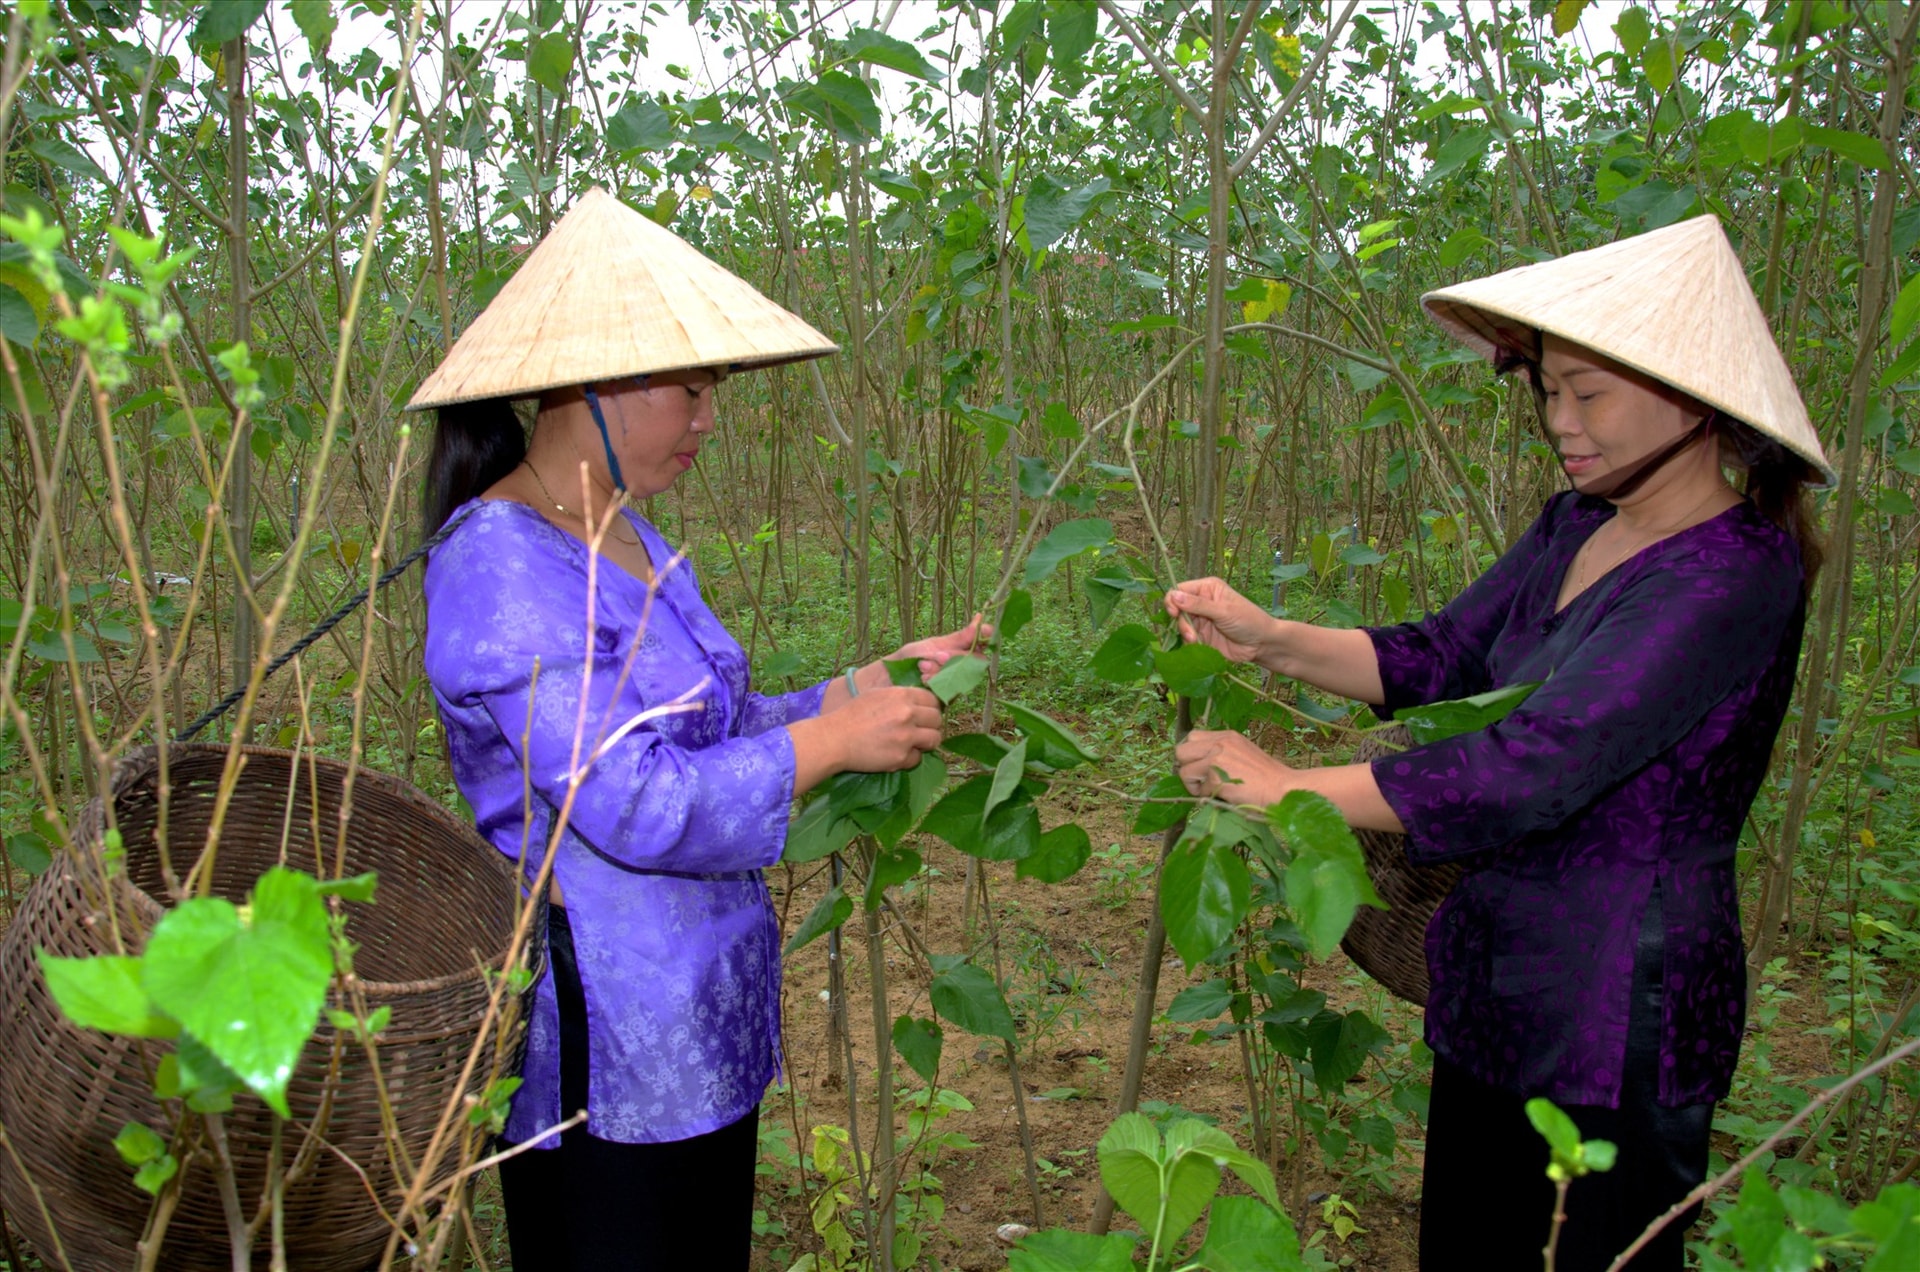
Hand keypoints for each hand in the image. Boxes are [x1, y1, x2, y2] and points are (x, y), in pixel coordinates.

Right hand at [835, 686, 944, 772]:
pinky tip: (896, 755)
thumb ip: (900, 697)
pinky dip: (909, 759)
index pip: (933, 700)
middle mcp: (908, 714)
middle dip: (931, 725)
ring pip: (934, 739)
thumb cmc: (851, 715)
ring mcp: (906, 736)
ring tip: (913, 744)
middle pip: (937, 719)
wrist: (834, 739)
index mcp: (902, 695)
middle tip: (920, 730)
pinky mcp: (901, 757)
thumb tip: (919, 703)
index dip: (930, 708)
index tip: (924, 715)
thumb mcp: (877, 695)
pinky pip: (917, 759)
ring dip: (926, 742)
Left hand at [883, 613, 991, 681]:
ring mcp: (956, 683)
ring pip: (964, 674)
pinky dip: (937, 681)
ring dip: (942, 669)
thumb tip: (980, 618)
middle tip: (936, 656)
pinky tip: (922, 679)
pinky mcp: (947, 698)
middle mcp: (960, 667)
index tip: (984, 631)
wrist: (885, 682)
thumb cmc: (906, 661)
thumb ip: (957, 638)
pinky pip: (952, 689)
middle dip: (955, 657)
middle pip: (975, 660)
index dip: (984, 636)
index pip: (980, 642)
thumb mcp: (931, 645)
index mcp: (957, 650)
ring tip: (922, 666)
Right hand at [1163, 579, 1276, 665]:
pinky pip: (1186, 638)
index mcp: (1207, 589)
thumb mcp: (1223, 611)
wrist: (1261, 644)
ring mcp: (1200, 620)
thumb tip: (1173, 595)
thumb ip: (1198, 605)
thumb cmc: (1248, 621)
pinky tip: (1197, 645)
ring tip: (1195, 641)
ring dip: (1184, 633)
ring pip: (1180, 624)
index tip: (1174, 613)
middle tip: (1191, 634)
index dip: (1173, 600)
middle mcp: (1201, 602)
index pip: (1180, 590)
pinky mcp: (1201, 636)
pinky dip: (1188, 642)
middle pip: (1177, 608)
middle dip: (1181, 622)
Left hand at [1174, 729, 1293, 806]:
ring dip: (1193, 784)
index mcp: (1227, 736)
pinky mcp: (1216, 777)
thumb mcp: (1243, 753)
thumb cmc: (1267, 777)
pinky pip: (1199, 790)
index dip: (1193, 755)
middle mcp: (1219, 743)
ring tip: (1212, 790)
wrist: (1283, 788)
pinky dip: (1207, 796)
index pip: (1193, 737)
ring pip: (1184, 771)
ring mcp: (1216, 759)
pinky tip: (1225, 796)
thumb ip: (1222, 752)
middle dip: (1186, 767)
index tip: (1203, 767)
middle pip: (1181, 750)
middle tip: (1201, 780)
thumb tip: (1199, 762)